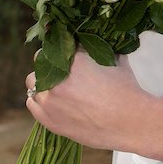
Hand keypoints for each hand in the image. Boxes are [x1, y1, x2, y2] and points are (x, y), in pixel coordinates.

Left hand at [25, 50, 162, 163]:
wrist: (131, 122)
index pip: (55, 46)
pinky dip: (39, 100)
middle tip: (63, 71)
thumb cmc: (128, 91)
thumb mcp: (116, 60)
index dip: (60, 49)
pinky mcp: (49, 119)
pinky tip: (51, 101)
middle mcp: (57, 77)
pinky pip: (31, 103)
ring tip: (57, 88)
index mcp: (74, 59)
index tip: (66, 55)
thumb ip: (100, 49)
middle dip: (50, 64)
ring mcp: (50, 99)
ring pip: (33, 83)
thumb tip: (94, 41)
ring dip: (43, 82)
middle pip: (40, 62)